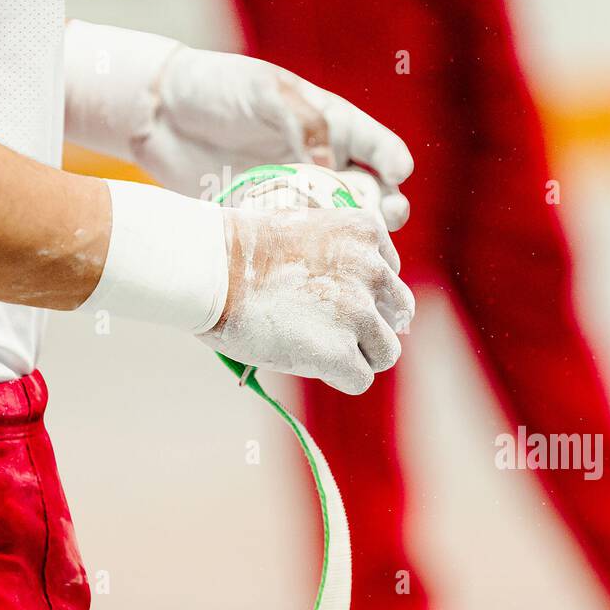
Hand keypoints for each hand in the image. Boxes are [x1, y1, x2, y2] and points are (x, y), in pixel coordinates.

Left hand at [138, 48, 412, 229]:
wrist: (157, 113)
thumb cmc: (217, 87)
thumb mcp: (265, 91)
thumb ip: (302, 121)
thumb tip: (329, 167)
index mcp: (332, 127)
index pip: (378, 148)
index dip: (392, 162)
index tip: (396, 174)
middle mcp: (321, 165)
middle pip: (372, 197)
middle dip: (386, 211)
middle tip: (383, 220)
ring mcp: (295, 197)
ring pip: (338, 228)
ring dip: (350, 241)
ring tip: (351, 249)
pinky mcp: (266, 221)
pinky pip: (296, 244)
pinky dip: (307, 256)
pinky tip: (306, 264)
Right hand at [198, 205, 415, 394]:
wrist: (211, 269)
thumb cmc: (239, 250)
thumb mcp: (303, 230)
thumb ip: (336, 256)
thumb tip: (345, 299)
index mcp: (366, 231)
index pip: (388, 273)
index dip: (362, 290)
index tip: (329, 296)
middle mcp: (373, 270)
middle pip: (398, 312)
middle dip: (370, 323)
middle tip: (330, 329)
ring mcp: (359, 312)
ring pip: (386, 351)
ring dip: (358, 354)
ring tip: (317, 348)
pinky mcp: (341, 352)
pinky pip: (361, 379)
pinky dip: (338, 377)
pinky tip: (308, 362)